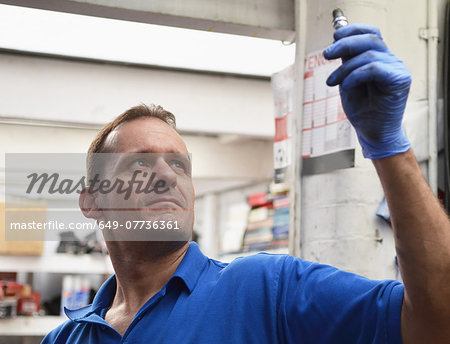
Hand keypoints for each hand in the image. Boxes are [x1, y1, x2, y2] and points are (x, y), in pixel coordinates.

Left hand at [323, 24, 410, 158]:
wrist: (372, 134)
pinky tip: (345, 86)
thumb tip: (337, 42)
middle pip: (370, 39)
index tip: (334, 36)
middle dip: (344, 44)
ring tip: (331, 82)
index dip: (353, 30)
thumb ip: (346, 63)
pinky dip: (355, 75)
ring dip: (345, 68)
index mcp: (380, 58)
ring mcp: (397, 69)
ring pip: (369, 54)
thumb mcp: (348, 81)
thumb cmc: (361, 110)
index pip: (371, 33)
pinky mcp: (400, 80)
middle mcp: (391, 61)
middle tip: (326, 55)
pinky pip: (375, 68)